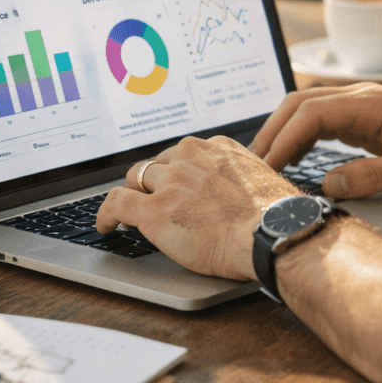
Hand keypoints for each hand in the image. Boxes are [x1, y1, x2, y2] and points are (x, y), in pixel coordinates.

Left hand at [95, 136, 292, 281]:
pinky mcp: (154, 209)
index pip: (186, 152)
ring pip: (137, 177)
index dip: (178, 170)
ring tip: (130, 210)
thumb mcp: (263, 182)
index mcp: (219, 147)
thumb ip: (242, 179)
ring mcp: (171, 182)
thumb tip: (240, 194)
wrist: (271, 235)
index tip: (176, 182)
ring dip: (135, 194)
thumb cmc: (275, 218)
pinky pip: (117, 202)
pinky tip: (107, 224)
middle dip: (156, 181)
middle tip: (156, 200)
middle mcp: (192, 156)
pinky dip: (107, 213)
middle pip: (159, 163)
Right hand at [251, 80, 381, 198]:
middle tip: (254, 165)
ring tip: (266, 164)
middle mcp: (360, 96)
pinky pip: (320, 117)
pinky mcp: (362, 114)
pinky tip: (293, 156)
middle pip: (300, 103)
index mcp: (370, 104)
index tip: (266, 164)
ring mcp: (360, 103)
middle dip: (272, 131)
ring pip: (307, 107)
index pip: (312, 113)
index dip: (284, 138)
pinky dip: (299, 134)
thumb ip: (371, 178)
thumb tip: (329, 186)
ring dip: (283, 131)